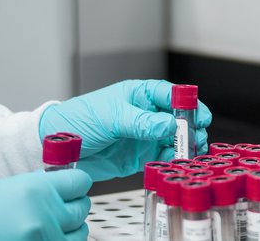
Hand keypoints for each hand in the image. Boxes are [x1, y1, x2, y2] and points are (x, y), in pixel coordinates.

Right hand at [0, 170, 91, 240]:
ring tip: (58, 224)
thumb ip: (42, 188)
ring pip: (80, 233)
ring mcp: (42, 240)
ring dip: (72, 228)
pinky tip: (50, 236)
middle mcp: (43, 215)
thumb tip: (64, 188)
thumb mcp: (10, 187)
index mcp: (36, 189)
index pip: (81, 181)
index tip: (75, 185)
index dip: (77, 183)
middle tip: (63, 205)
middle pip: (82, 207)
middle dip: (74, 205)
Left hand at [39, 79, 211, 180]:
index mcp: (138, 96)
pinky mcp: (139, 156)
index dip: (188, 104)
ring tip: (187, 155)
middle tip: (196, 139)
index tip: (200, 116)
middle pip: (177, 119)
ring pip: (172, 140)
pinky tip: (172, 163)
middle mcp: (144, 115)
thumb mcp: (112, 117)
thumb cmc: (79, 120)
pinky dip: (169, 160)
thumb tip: (170, 125)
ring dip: (182, 147)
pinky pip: (161, 157)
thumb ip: (142, 122)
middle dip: (189, 128)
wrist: (59, 147)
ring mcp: (143, 136)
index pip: (170, 95)